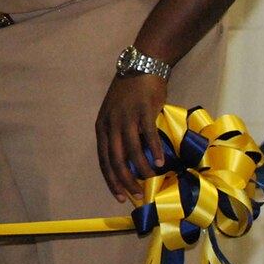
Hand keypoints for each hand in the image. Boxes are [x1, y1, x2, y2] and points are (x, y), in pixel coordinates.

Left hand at [96, 73, 168, 202]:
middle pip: (116, 159)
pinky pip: (148, 136)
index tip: (120, 196)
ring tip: (152, 179)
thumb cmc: (129, 94)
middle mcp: (111, 124)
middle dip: (126, 180)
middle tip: (137, 194)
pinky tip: (162, 163)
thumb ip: (119, 135)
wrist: (142, 68)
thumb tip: (129, 161)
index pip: (103, 160)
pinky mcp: (144, 111)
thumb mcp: (116, 115)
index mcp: (101, 127)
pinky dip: (155, 151)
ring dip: (142, 168)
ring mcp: (127, 117)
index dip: (111, 180)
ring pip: (132, 150)